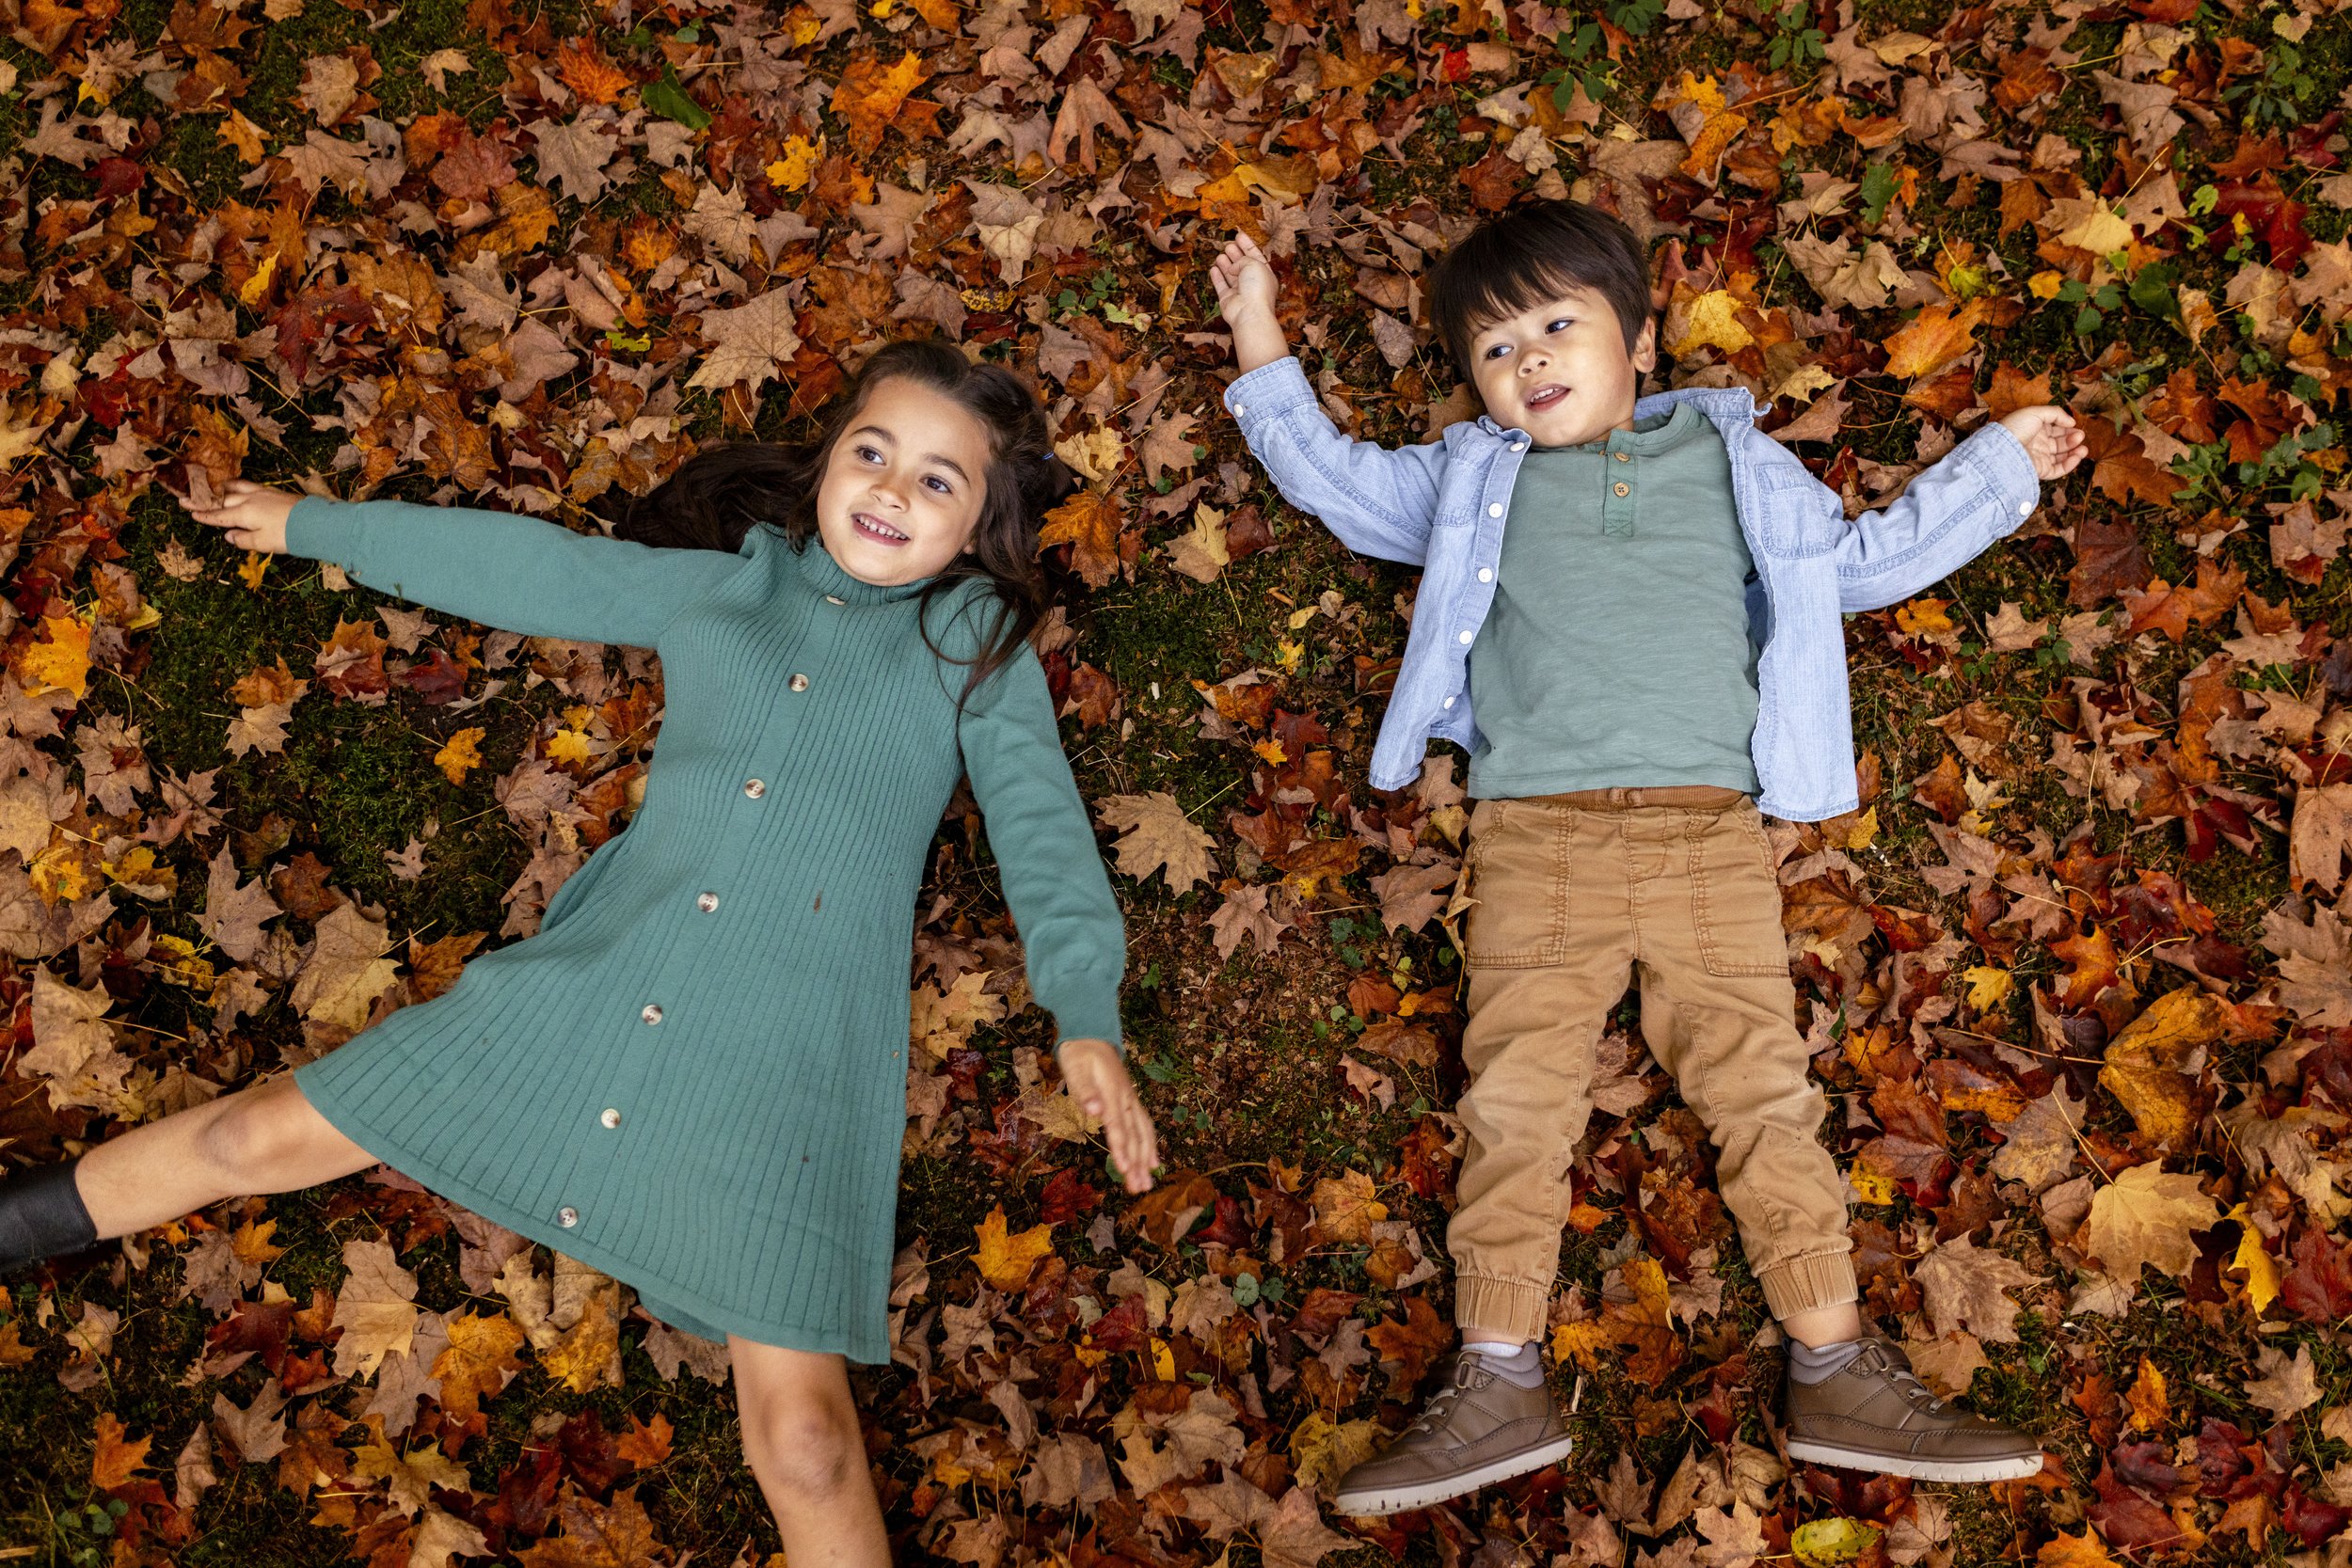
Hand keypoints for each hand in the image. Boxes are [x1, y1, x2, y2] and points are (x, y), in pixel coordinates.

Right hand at [184, 479, 299, 553]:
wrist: (315, 522)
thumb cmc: (287, 535)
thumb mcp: (263, 543)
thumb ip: (243, 539)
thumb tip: (228, 535)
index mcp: (244, 514)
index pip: (219, 516)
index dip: (204, 515)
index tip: (190, 512)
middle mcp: (250, 500)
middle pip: (223, 499)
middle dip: (205, 500)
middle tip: (188, 497)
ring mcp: (263, 493)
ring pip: (237, 487)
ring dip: (223, 488)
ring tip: (213, 486)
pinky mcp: (274, 491)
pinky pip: (250, 485)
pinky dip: (239, 484)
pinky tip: (239, 485)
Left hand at [1056, 1037, 1157, 1193]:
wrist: (1091, 1034)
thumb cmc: (1079, 1053)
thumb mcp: (1075, 1067)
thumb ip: (1084, 1090)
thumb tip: (1094, 1111)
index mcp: (1113, 1092)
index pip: (1118, 1125)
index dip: (1122, 1149)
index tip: (1125, 1171)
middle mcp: (1127, 1098)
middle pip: (1135, 1135)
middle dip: (1137, 1163)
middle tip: (1139, 1189)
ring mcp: (1131, 1100)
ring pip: (1143, 1133)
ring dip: (1146, 1160)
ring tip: (1147, 1184)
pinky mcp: (1131, 1102)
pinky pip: (1144, 1126)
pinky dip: (1150, 1145)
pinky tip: (1153, 1162)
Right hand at [1208, 232, 1279, 331]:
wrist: (1249, 312)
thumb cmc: (1256, 287)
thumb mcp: (1253, 264)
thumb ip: (1243, 259)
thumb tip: (1232, 267)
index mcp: (1264, 274)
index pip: (1255, 256)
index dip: (1247, 245)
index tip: (1239, 234)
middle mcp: (1253, 283)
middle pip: (1243, 265)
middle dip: (1236, 254)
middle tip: (1228, 245)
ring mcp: (1240, 292)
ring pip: (1231, 275)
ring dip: (1226, 264)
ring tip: (1220, 255)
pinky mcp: (1228, 299)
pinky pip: (1221, 286)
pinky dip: (1217, 277)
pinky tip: (1213, 268)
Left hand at [1994, 406, 2087, 482]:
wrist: (2003, 450)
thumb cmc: (2015, 428)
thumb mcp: (2036, 412)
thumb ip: (2056, 414)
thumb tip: (2072, 421)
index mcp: (2033, 429)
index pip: (2054, 429)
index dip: (2066, 427)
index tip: (2075, 425)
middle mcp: (2036, 444)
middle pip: (2059, 442)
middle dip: (2072, 438)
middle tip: (2080, 435)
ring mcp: (2038, 458)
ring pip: (2061, 456)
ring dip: (2074, 451)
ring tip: (2083, 447)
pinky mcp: (2040, 470)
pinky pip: (2058, 469)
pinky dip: (2070, 464)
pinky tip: (2078, 455)